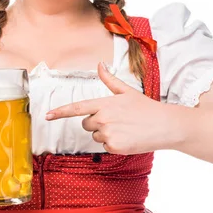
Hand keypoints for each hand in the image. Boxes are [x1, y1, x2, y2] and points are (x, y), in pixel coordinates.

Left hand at [45, 62, 179, 153]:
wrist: (165, 126)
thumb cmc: (146, 108)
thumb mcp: (127, 92)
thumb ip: (110, 81)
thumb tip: (100, 65)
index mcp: (104, 104)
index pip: (77, 108)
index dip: (60, 112)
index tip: (47, 115)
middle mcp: (103, 119)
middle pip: (86, 125)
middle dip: (96, 124)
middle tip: (117, 121)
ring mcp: (108, 134)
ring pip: (96, 137)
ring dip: (107, 135)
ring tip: (125, 129)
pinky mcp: (114, 147)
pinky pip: (105, 147)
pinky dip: (115, 144)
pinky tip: (128, 138)